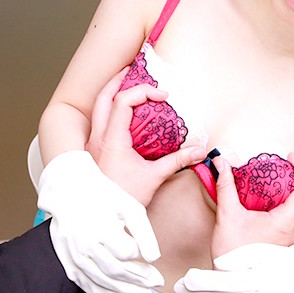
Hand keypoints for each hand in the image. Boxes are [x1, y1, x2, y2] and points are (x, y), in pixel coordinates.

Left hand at [38, 68, 204, 292]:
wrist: (99, 222)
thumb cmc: (122, 200)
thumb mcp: (153, 178)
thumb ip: (178, 160)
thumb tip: (201, 149)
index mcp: (111, 139)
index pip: (124, 100)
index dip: (144, 91)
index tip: (163, 96)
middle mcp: (98, 137)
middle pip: (104, 96)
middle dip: (119, 79)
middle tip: (135, 70)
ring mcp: (92, 144)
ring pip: (97, 108)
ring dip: (112, 93)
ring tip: (127, 85)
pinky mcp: (92, 153)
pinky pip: (98, 121)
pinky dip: (109, 110)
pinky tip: (121, 115)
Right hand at [173, 154, 293, 292]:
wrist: (232, 285)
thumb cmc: (232, 256)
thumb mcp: (227, 216)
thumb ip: (225, 186)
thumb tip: (221, 163)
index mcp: (287, 223)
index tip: (289, 156)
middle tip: (280, 163)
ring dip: (292, 189)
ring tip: (274, 179)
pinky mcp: (288, 243)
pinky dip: (287, 203)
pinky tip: (270, 200)